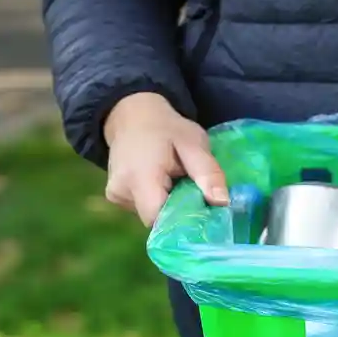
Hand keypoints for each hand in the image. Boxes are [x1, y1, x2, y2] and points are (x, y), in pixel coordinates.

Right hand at [103, 92, 227, 226]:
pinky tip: (164, 182)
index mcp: (139, 177)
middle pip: (157, 219)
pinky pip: (143, 208)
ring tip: (177, 181)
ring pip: (151, 215)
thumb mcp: (194, 143)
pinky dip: (158, 200)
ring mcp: (115, 195)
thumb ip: (208, 173)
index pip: (160, 219)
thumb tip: (222, 203)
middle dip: (180, 211)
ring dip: (169, 205)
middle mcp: (121, 191)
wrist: (132, 115)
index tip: (204, 212)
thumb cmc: (167, 128)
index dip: (184, 221)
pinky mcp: (115, 197)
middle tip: (196, 192)